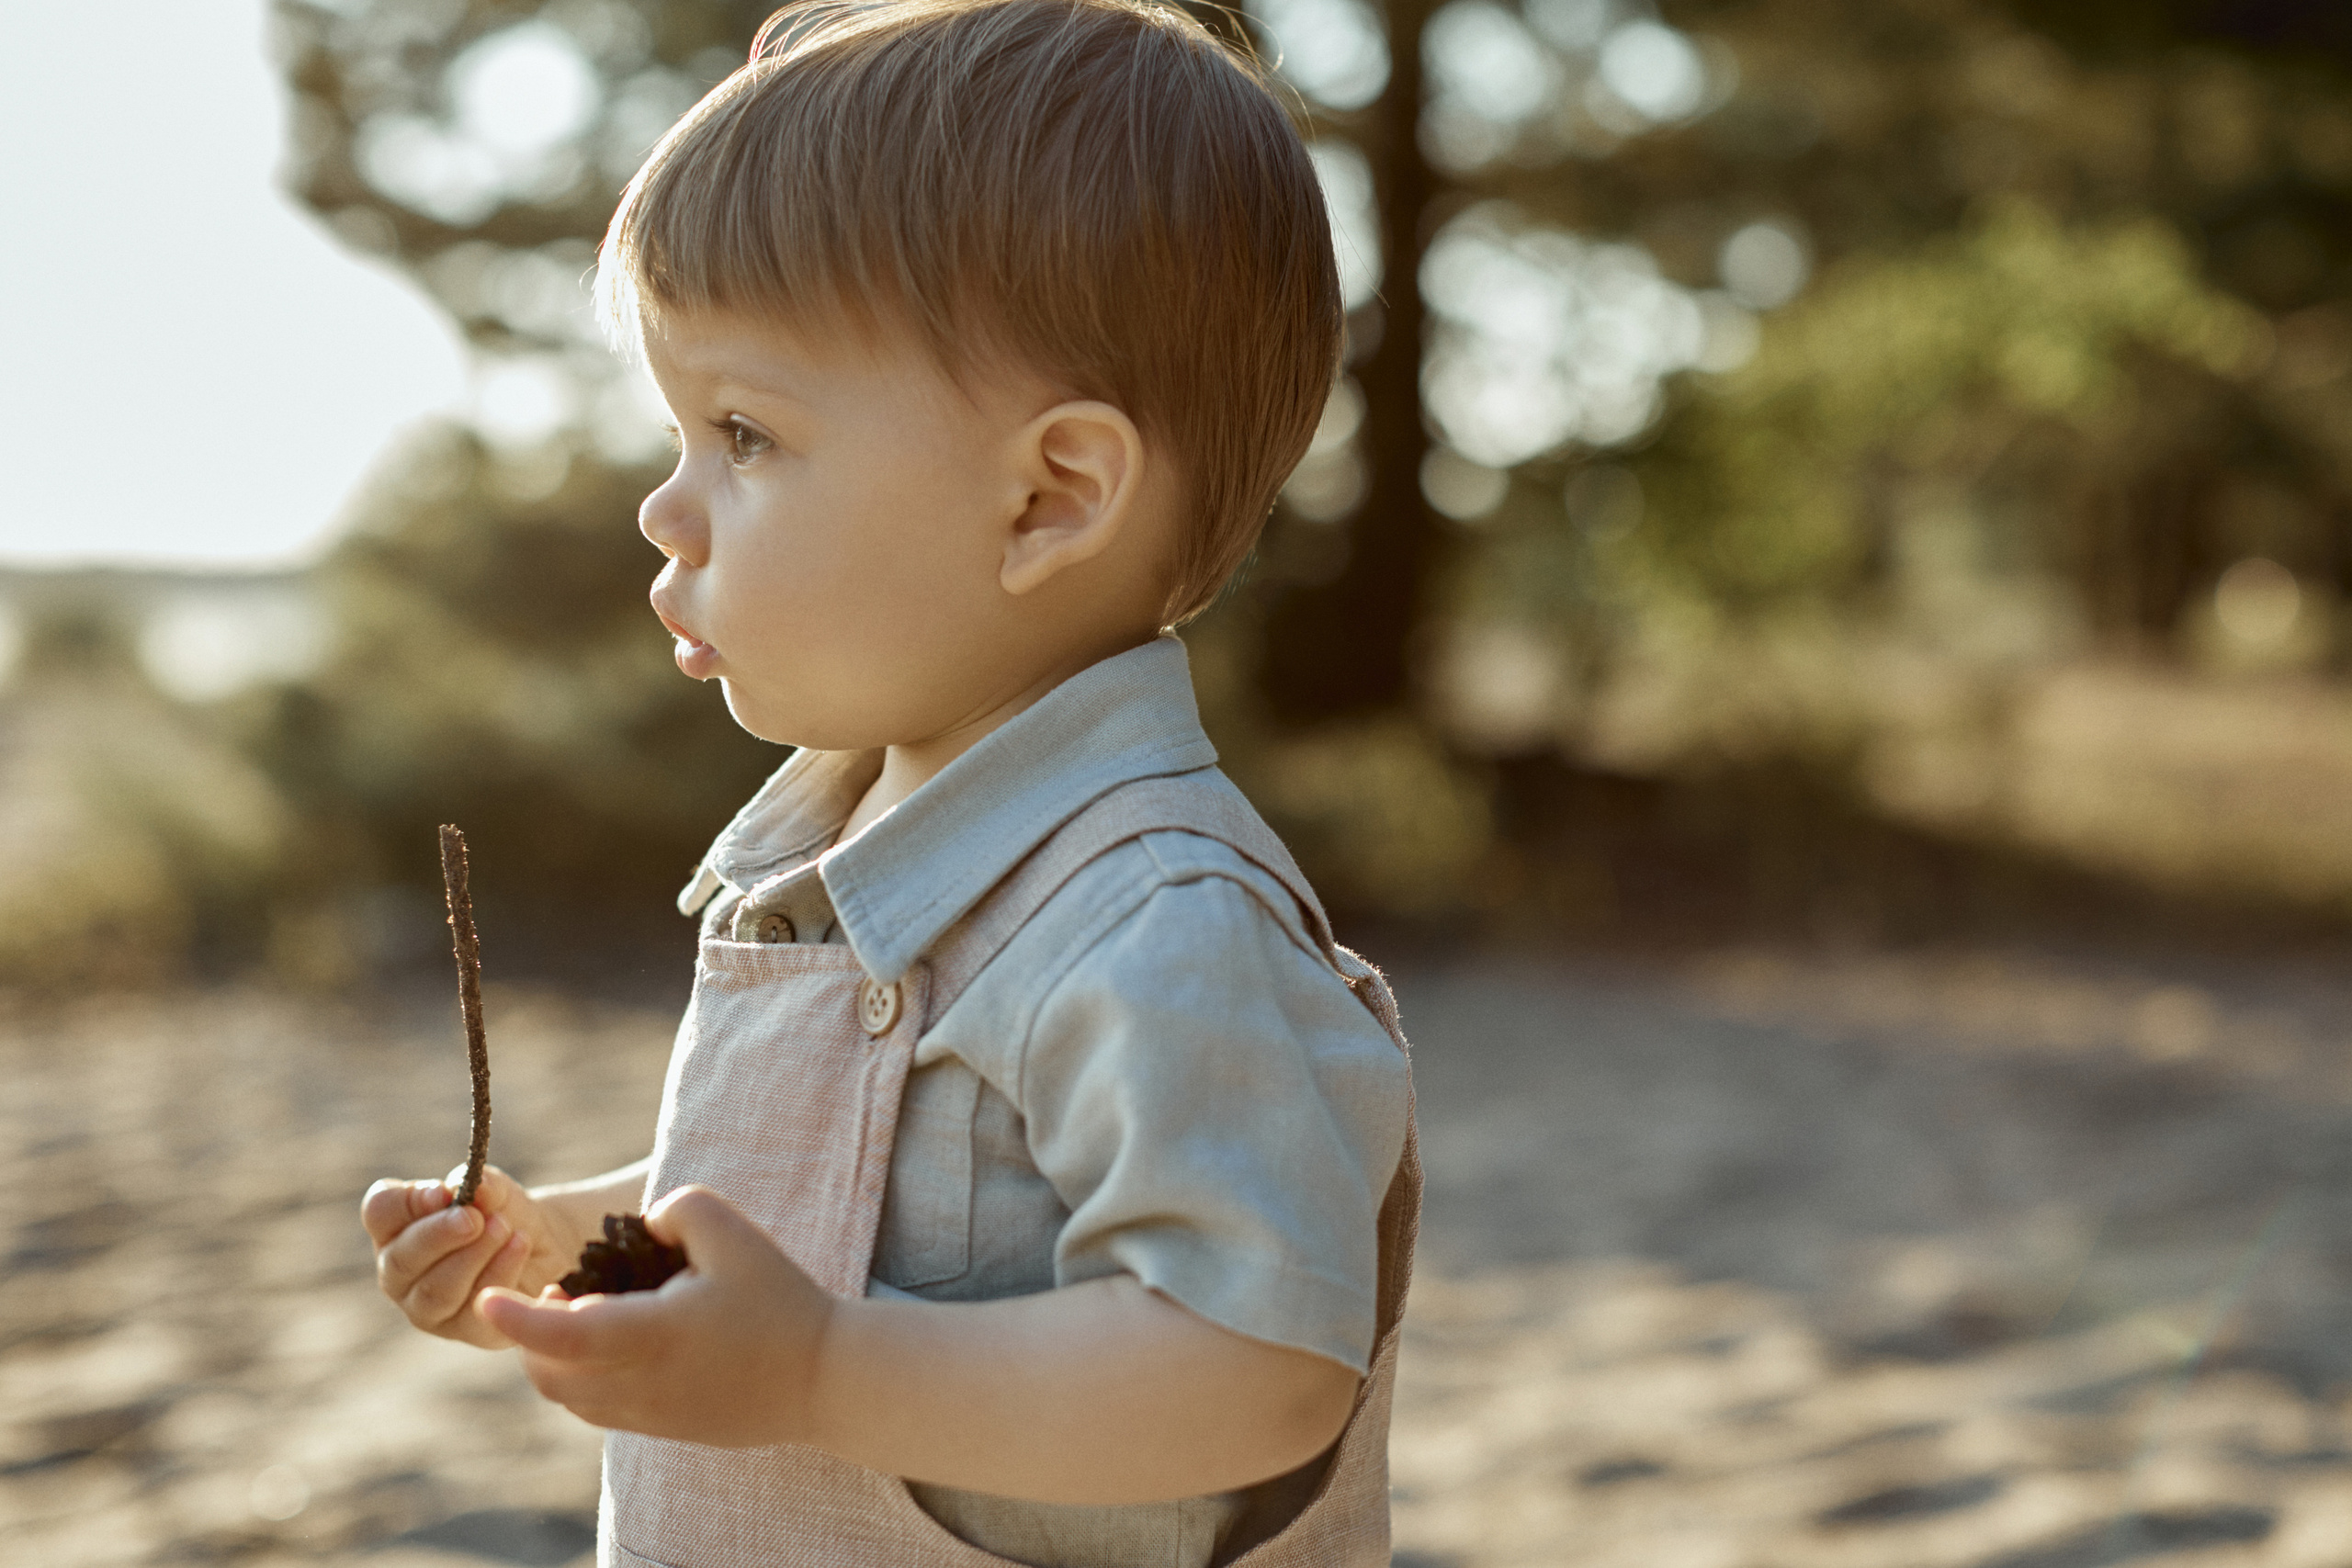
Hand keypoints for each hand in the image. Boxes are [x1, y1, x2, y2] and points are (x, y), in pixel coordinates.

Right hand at [362, 1165, 578, 1348]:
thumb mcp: (496, 1190)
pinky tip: (520, 1246)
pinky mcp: (462, 1329)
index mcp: (395, 1227)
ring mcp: (425, 1306)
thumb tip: (479, 1188)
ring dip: (472, 1256)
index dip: (407, 1202)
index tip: (443, 1193)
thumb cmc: (499, 1212)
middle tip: (474, 1218)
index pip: (380, 1211)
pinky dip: (500, 1274)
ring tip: (505, 1228)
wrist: (535, 1246)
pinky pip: (473, 1310)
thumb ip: (485, 1185)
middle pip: (401, 1258)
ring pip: (436, 1290)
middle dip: (439, 1235)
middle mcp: (400, 1271)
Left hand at [477, 1185, 832, 1445]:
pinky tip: (614, 1342)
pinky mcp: (661, 1428)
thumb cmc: (779, 1301)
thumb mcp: (734, 1231)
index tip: (488, 1300)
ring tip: (583, 1313)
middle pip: (549, 1373)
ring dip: (554, 1357)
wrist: (823, 1378)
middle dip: (531, 1334)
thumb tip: (639, 1226)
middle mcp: (641, 1385)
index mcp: (654, 1337)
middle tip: (557, 1292)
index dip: (516, 1320)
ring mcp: (648, 1414)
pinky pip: (595, 1409)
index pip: (563, 1337)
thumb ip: (674, 1210)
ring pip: (567, 1397)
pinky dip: (581, 1377)